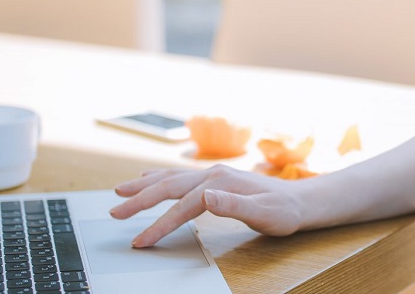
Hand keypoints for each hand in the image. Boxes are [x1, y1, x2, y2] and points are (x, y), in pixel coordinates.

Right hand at [110, 165, 304, 246]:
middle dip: (139, 200)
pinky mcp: (213, 178)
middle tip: (114, 213)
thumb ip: (234, 205)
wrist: (299, 201)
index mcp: (220, 182)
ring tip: (119, 192)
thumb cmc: (283, 212)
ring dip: (143, 186)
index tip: (141, 241)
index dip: (159, 225)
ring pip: (170, 178)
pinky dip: (157, 178)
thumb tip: (206, 196)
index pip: (182, 206)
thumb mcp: (264, 213)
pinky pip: (178, 177)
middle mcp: (212, 174)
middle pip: (168, 186)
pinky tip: (146, 179)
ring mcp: (212, 174)